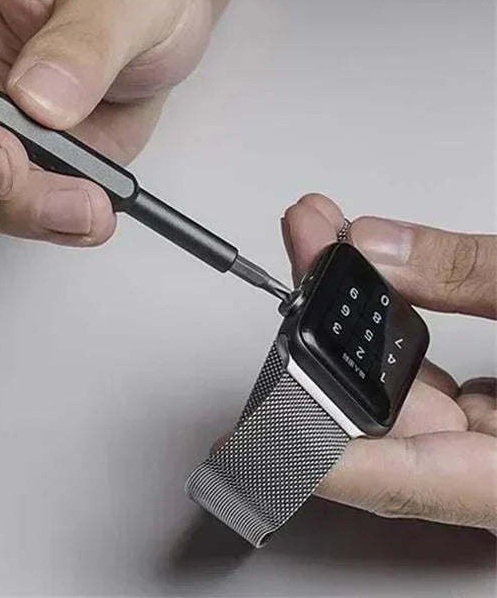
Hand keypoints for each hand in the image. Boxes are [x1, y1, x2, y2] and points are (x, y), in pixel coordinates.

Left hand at [283, 194, 496, 530]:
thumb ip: (481, 275)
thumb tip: (379, 249)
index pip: (413, 482)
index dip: (325, 457)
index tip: (254, 436)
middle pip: (399, 421)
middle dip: (339, 328)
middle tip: (308, 252)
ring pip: (419, 397)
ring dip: (369, 317)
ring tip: (329, 244)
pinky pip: (451, 385)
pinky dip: (412, 331)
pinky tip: (385, 285)